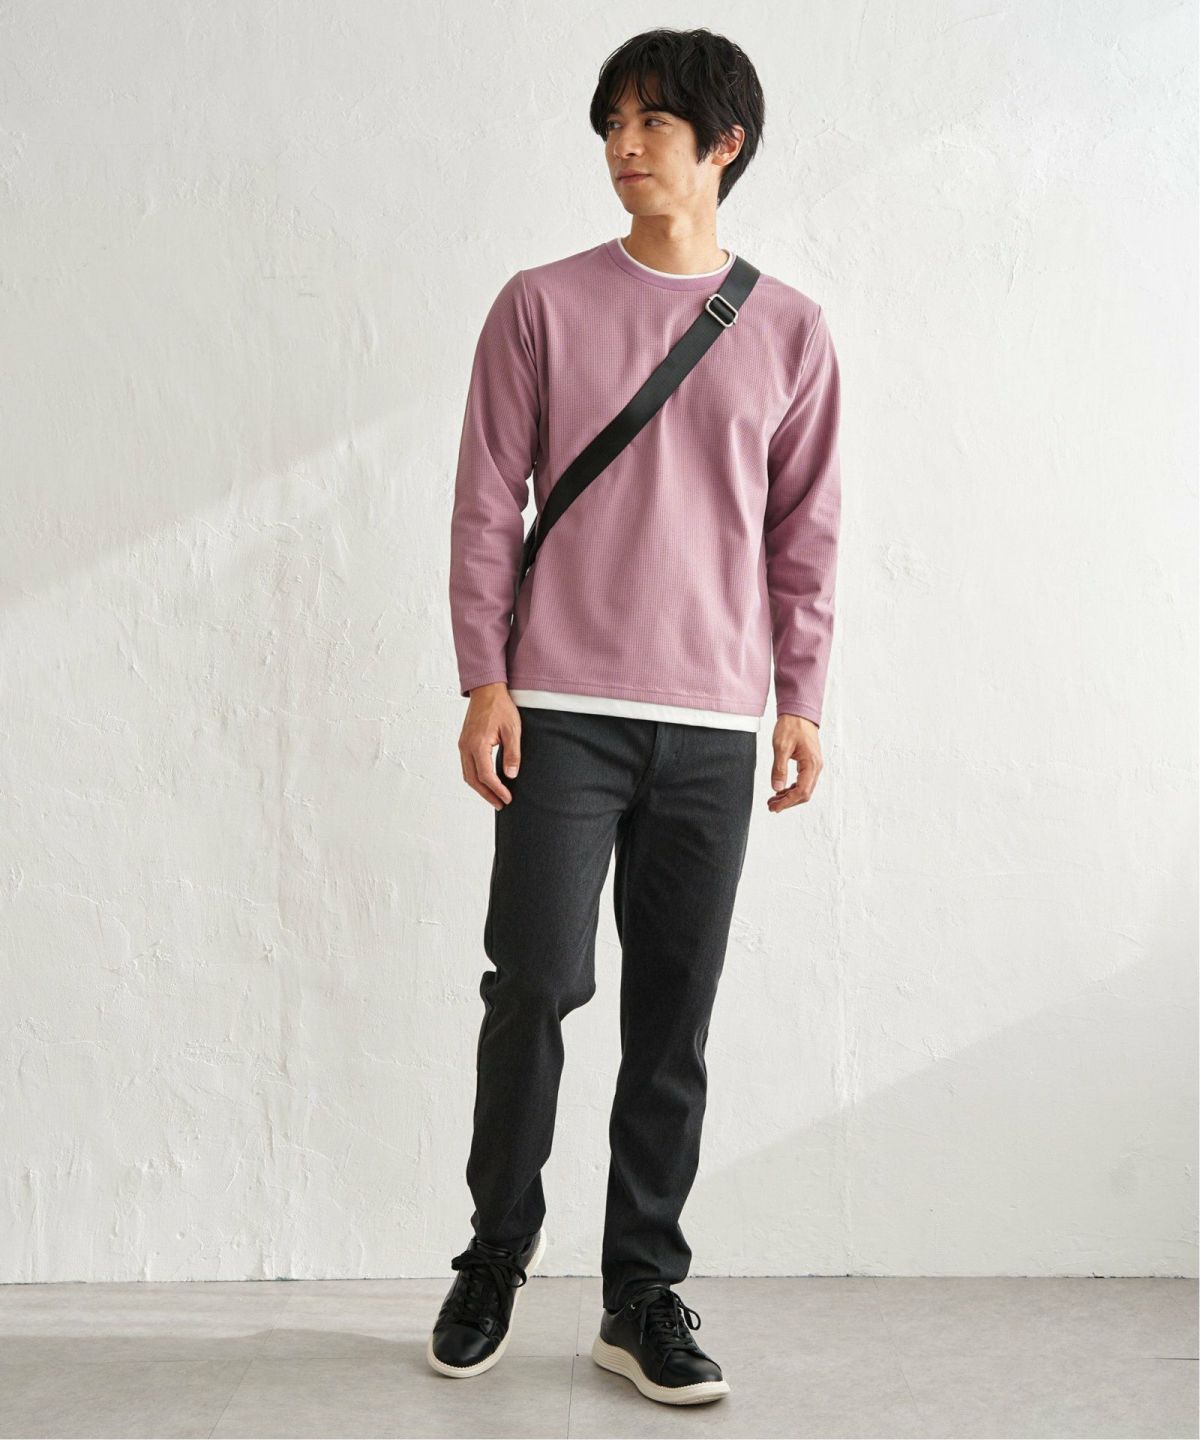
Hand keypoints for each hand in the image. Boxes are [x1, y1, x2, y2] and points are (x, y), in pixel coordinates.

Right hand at [459, 683, 521, 809]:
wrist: (486, 690)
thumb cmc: (500, 707)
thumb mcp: (512, 730)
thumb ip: (512, 753)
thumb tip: (511, 775)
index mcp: (478, 744)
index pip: (486, 776)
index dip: (497, 790)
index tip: (507, 798)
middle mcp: (466, 747)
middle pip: (473, 780)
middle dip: (487, 795)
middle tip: (501, 804)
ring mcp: (463, 745)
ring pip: (467, 775)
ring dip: (480, 788)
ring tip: (494, 797)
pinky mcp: (464, 742)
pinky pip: (467, 766)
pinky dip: (475, 778)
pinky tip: (486, 782)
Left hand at [768, 714, 822, 811]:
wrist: (799, 712)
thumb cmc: (792, 725)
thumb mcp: (781, 747)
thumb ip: (779, 769)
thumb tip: (777, 788)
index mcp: (811, 764)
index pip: (801, 791)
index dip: (787, 802)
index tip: (775, 807)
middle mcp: (816, 767)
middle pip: (804, 794)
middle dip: (788, 802)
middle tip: (771, 806)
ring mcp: (814, 765)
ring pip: (804, 789)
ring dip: (789, 796)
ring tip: (773, 800)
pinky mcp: (810, 763)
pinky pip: (803, 781)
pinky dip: (792, 788)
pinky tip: (781, 790)